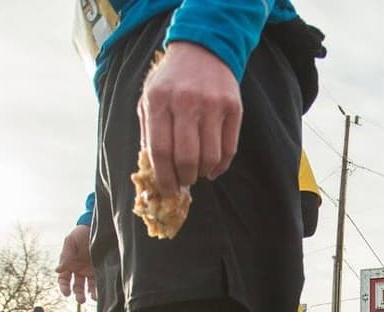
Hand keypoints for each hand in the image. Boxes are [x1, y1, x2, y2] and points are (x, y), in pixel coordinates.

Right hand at [57, 224, 96, 303]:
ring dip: (90, 293)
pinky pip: (99, 281)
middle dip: (78, 293)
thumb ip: (65, 256)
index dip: (64, 287)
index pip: (64, 279)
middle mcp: (79, 269)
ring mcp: (90, 270)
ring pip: (89, 286)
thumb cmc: (81, 233)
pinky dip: (99, 288)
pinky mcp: (102, 269)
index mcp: (69, 264)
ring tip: (93, 298)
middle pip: (77, 286)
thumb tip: (57, 270)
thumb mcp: (71, 242)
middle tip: (80, 300)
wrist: (97, 225)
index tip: (66, 293)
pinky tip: (100, 293)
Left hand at [138, 42, 241, 198]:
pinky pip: (229, 149)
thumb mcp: (150, 97)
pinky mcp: (233, 107)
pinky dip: (220, 166)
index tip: (167, 189)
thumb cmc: (172, 79)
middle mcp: (185, 102)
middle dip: (184, 178)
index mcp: (158, 100)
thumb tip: (154, 171)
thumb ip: (149, 131)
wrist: (203, 49)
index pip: (159, 150)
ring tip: (197, 173)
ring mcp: (212, 104)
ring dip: (202, 173)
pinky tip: (213, 168)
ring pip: (209, 157)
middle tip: (183, 182)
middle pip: (185, 157)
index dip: (163, 177)